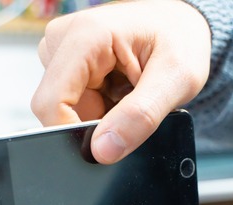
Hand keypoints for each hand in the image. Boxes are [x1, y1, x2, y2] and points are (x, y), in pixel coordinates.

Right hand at [31, 0, 210, 163]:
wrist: (181, 25)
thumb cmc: (181, 39)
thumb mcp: (176, 79)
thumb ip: (140, 116)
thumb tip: (102, 150)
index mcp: (87, 35)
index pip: (52, 102)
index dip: (72, 133)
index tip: (106, 143)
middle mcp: (65, 38)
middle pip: (58, 108)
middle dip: (94, 120)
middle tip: (130, 102)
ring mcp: (62, 49)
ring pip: (65, 108)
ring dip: (98, 113)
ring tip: (126, 92)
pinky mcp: (66, 61)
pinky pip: (73, 102)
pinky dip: (97, 105)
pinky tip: (116, 90)